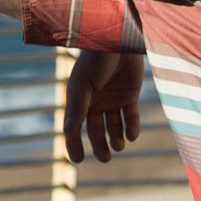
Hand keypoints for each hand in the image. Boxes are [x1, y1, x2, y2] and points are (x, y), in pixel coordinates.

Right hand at [62, 49, 144, 164]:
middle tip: (106, 158)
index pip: (74, 127)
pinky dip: (132, 128)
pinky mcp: (130, 95)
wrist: (119, 40)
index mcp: (79, 100)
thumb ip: (77, 107)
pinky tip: (131, 135)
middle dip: (100, 146)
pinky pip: (131, 117)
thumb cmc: (95, 60)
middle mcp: (96, 102)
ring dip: (116, 139)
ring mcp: (113, 99)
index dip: (74, 144)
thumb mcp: (82, 84)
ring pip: (114, 127)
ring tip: (119, 145)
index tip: (78, 160)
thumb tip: (68, 131)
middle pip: (96, 131)